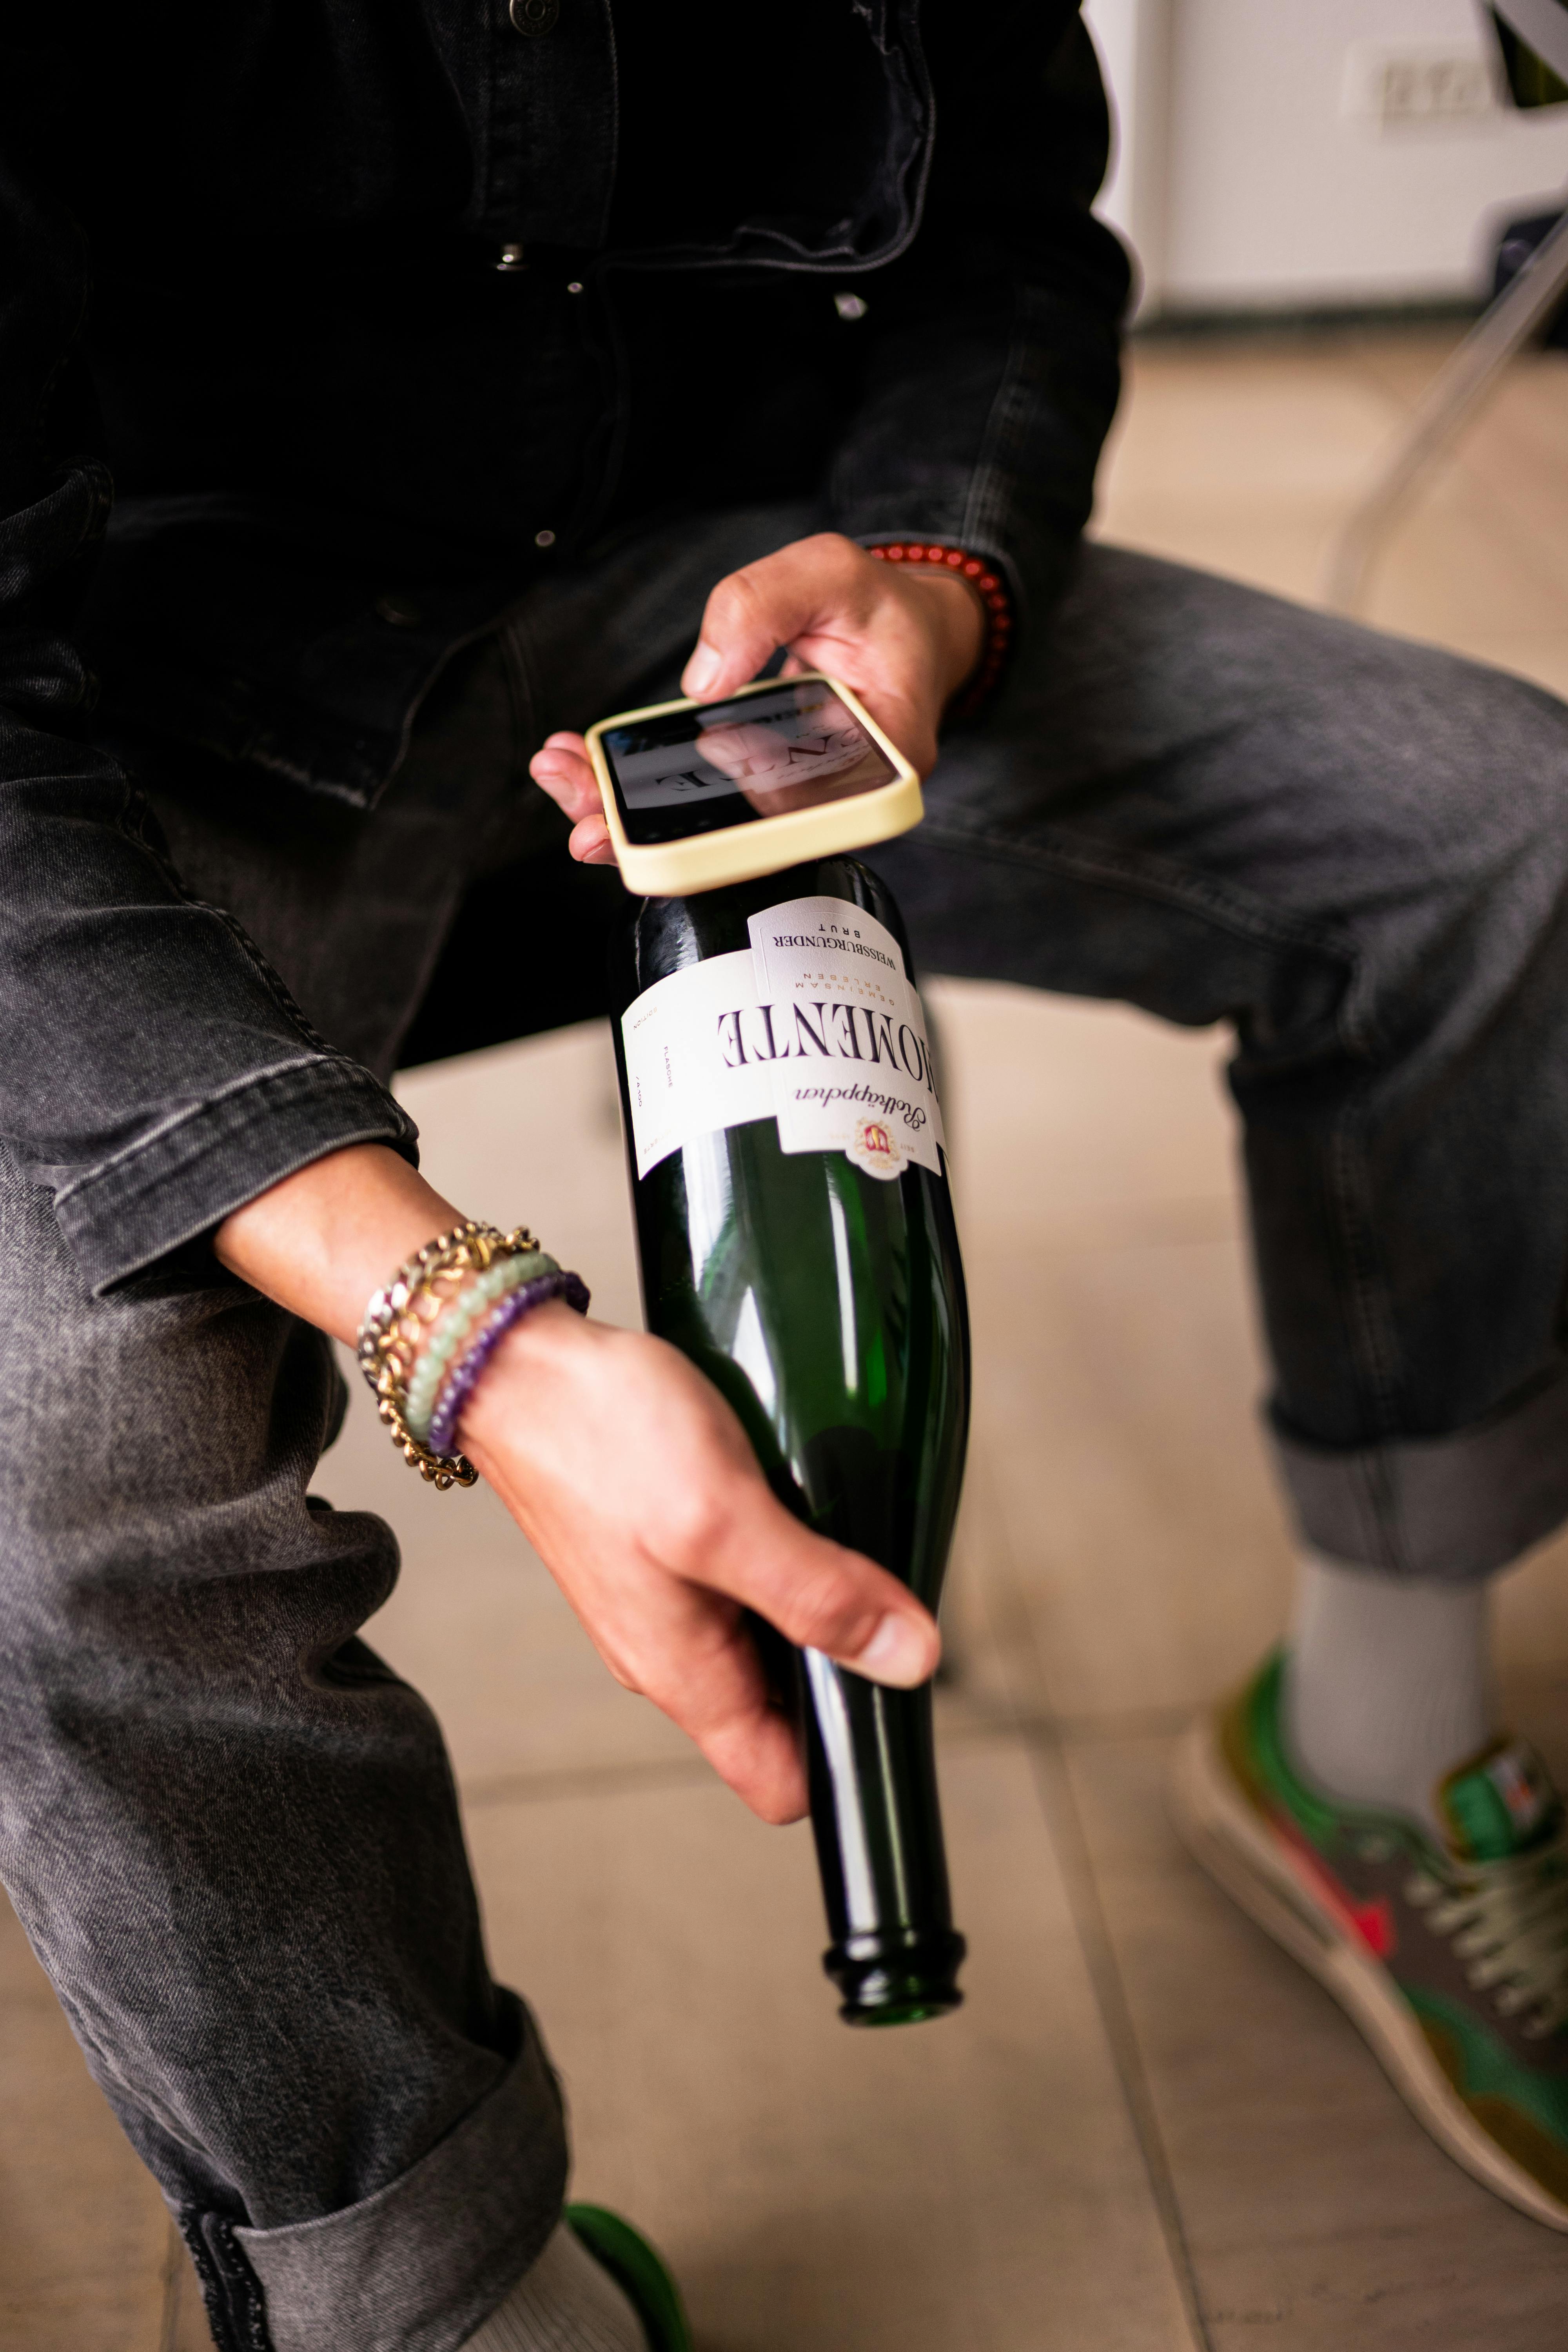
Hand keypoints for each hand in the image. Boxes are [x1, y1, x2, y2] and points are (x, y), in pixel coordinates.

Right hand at [215, 1144, 940, 1824]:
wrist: (514, 1364)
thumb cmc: (600, 1434)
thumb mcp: (725, 1516)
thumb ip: (815, 1593)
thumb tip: (909, 1660)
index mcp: (685, 1675)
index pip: (782, 1783)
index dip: (849, 1759)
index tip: (903, 1695)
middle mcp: (672, 1653)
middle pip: (785, 1713)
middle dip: (846, 1667)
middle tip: (890, 1591)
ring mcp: (663, 1602)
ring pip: (767, 1642)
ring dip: (817, 1604)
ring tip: (846, 1537)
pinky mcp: (661, 1549)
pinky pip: (741, 1584)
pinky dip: (781, 1557)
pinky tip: (798, 1503)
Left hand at [531, 531, 983, 866]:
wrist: (904, 627)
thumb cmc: (878, 607)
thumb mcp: (830, 571)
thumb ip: (766, 604)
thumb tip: (703, 676)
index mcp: (884, 760)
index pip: (808, 817)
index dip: (735, 828)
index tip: (672, 805)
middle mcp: (839, 796)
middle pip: (745, 841)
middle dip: (654, 834)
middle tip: (586, 815)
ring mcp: (797, 798)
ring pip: (714, 832)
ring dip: (633, 816)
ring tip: (568, 784)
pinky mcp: (763, 786)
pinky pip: (704, 803)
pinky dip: (644, 788)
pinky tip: (589, 769)